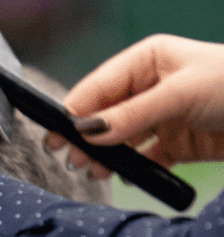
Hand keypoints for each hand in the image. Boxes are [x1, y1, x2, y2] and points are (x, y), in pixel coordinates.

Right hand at [46, 35, 223, 177]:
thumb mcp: (180, 93)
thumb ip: (131, 114)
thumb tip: (88, 131)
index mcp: (147, 61)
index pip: (100, 86)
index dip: (76, 110)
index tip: (56, 133)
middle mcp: (151, 87)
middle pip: (106, 114)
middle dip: (87, 136)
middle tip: (68, 157)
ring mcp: (163, 116)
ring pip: (122, 138)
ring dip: (106, 155)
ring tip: (91, 170)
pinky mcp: (178, 143)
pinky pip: (146, 158)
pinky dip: (134, 169)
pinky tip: (124, 176)